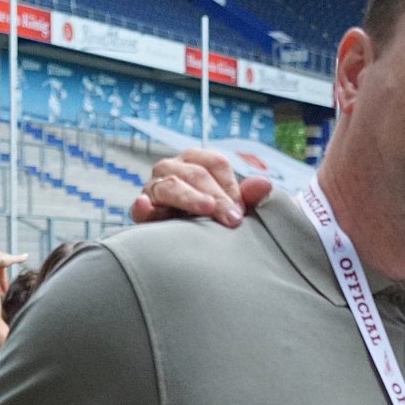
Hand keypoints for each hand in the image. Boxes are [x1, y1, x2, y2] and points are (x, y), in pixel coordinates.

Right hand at [129, 149, 270, 227]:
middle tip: (232, 219)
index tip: (241, 208)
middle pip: (195, 173)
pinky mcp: (143, 211)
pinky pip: (140, 207)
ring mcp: (155, 188)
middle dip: (216, 195)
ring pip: (169, 186)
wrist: (191, 243)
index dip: (231, 184)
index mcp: (197, 162)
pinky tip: (145, 206)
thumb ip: (250, 196)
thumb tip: (264, 184)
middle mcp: (173, 169)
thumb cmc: (217, 216)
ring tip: (206, 208)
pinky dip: (142, 206)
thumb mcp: (235, 206)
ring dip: (189, 197)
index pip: (215, 163)